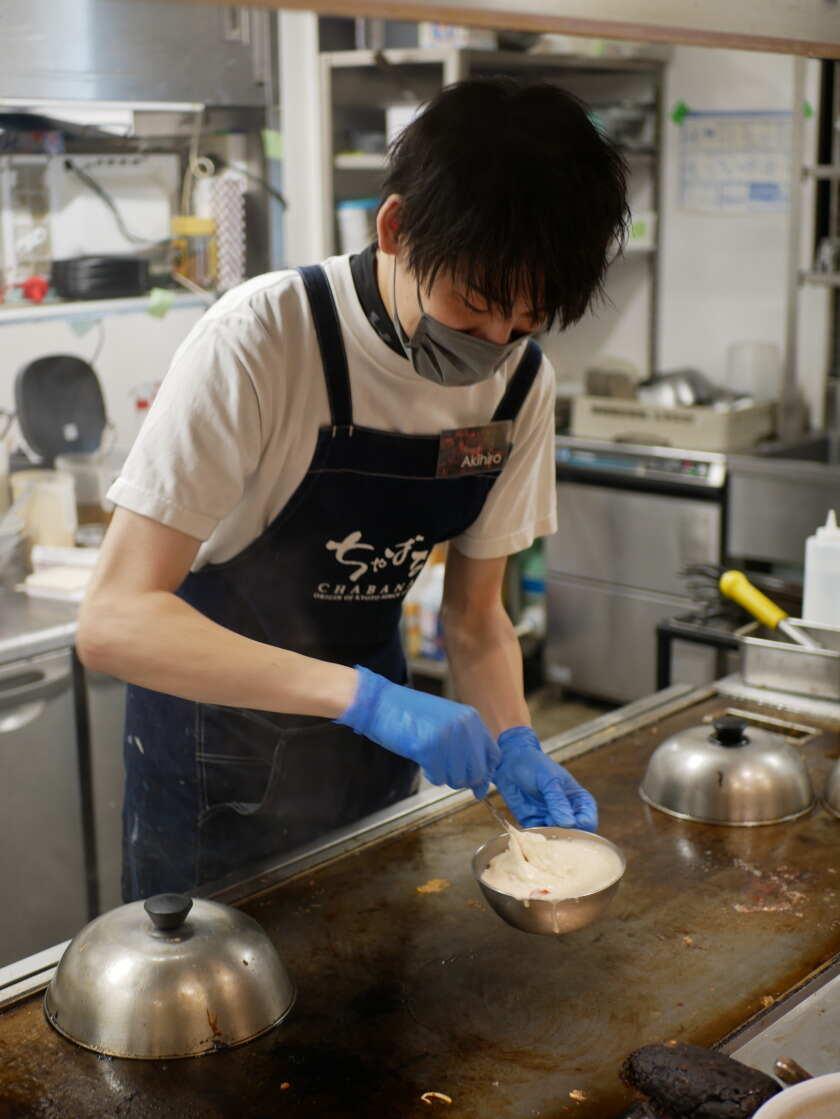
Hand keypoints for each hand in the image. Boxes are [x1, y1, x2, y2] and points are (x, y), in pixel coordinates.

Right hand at [336, 666, 500, 795]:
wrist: (380, 704)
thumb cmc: (411, 714)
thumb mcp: (447, 720)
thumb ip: (466, 742)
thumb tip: (480, 780)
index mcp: (471, 718)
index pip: (493, 755)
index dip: (486, 773)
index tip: (478, 785)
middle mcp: (463, 727)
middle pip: (477, 772)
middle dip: (464, 780)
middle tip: (448, 774)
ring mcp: (447, 737)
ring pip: (458, 778)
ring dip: (445, 777)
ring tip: (432, 763)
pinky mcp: (429, 749)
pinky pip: (439, 778)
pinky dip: (431, 775)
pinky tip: (423, 762)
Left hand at [493, 726, 597, 830]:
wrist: (509, 762)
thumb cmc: (535, 766)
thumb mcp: (549, 780)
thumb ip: (558, 801)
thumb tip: (569, 823)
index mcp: (579, 801)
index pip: (588, 820)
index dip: (582, 826)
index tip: (570, 824)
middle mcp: (567, 814)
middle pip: (574, 835)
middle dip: (565, 836)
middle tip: (552, 825)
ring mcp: (551, 820)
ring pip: (556, 839)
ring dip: (549, 837)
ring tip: (540, 822)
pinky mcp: (534, 823)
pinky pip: (538, 837)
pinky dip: (535, 837)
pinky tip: (530, 826)